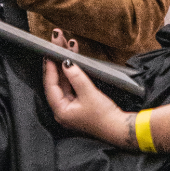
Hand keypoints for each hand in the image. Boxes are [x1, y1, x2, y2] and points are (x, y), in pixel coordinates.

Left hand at [42, 30, 129, 145]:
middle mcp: (62, 109)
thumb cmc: (104, 117)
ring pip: (65, 80)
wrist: (120, 129)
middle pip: (56, 80)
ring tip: (68, 44)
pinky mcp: (79, 103)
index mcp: (60, 110)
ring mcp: (70, 106)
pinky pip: (73, 84)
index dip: (49, 67)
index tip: (49, 51)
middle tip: (57, 42)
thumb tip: (65, 63)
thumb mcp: (89, 94)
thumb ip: (76, 76)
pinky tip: (75, 58)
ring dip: (67, 63)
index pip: (50, 85)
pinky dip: (74, 71)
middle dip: (57, 60)